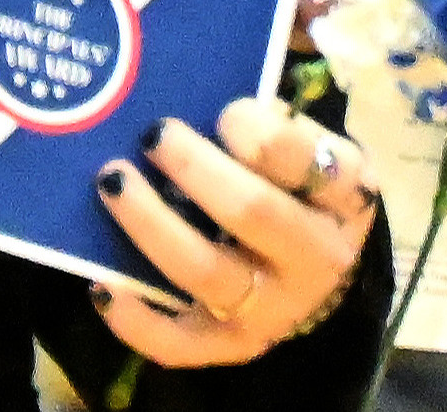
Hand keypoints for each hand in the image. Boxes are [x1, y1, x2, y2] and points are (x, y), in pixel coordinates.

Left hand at [91, 94, 381, 365]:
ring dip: (151, 224)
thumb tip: (206, 99)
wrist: (316, 271)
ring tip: (113, 183)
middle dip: (193, 168)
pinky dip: (135, 318)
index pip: (302, 160)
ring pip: (205, 271)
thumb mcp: (313, 149)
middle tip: (153, 135)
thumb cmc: (301, 190)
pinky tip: (101, 284)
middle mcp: (317, 258)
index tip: (226, 112)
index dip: (258, 131)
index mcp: (345, 197)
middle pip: (250, 211)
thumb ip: (273, 123)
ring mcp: (274, 310)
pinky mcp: (231, 346)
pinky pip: (178, 343)